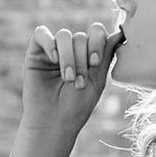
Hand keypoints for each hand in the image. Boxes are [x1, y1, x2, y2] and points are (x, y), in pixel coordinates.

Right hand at [21, 22, 124, 136]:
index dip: (97, 42)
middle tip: (78, 83)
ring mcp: (53, 50)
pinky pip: (41, 34)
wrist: (53, 123)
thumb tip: (120, 32)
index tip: (95, 63)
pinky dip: (49, 43)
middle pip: (81, 37)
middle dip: (82, 60)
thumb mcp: (97, 81)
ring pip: (64, 36)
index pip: (96, 33)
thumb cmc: (76, 107)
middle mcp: (71, 50)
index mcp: (88, 55)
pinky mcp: (35, 52)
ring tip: (68, 78)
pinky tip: (54, 59)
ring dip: (68, 57)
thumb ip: (106, 56)